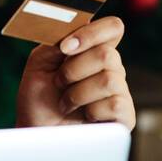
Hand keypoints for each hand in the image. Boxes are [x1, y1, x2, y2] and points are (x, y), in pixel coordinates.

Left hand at [15, 16, 134, 129]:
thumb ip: (56, 42)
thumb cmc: (38, 98)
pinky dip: (91, 111)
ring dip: (77, 94)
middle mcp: (111, 68)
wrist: (36, 132)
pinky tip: (83, 117)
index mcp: (94, 50)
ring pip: (108, 80)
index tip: (65, 47)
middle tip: (58, 84)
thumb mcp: (39, 64)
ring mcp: (120, 91)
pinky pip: (115, 104)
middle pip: (107, 54)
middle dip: (73, 71)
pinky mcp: (125, 116)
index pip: (112, 28)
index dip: (91, 33)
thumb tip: (76, 29)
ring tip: (66, 104)